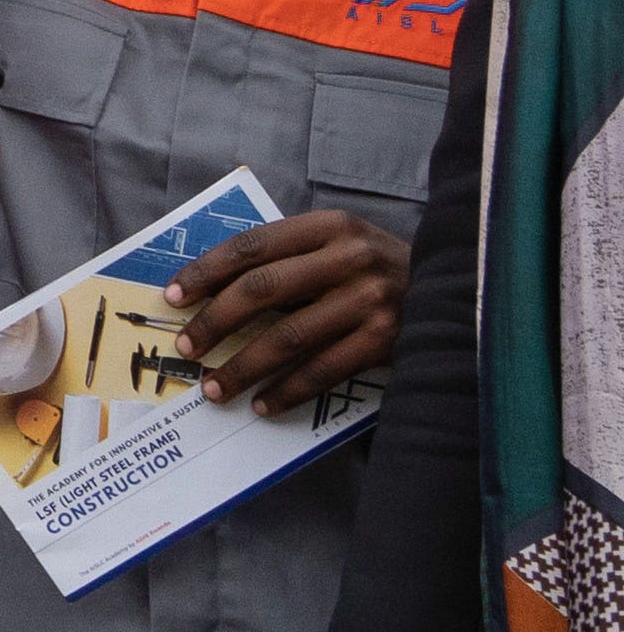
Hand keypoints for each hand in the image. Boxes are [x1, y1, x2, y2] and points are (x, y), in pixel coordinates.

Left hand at [164, 210, 411, 414]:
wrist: (458, 290)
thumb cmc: (377, 269)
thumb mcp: (337, 246)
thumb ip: (286, 260)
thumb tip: (210, 293)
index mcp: (329, 226)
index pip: (251, 247)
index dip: (206, 272)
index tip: (172, 298)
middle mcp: (350, 257)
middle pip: (262, 290)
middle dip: (215, 322)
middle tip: (186, 347)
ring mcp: (371, 299)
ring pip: (289, 337)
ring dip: (244, 367)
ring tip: (214, 388)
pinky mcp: (388, 339)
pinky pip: (324, 370)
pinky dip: (288, 390)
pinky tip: (263, 404)